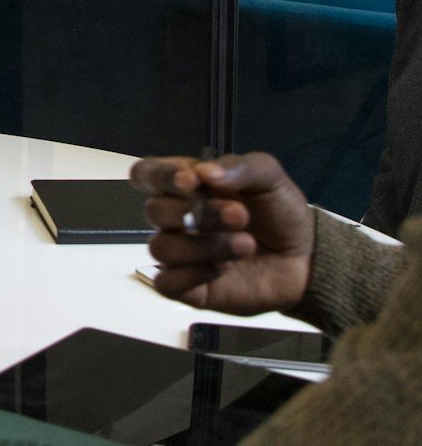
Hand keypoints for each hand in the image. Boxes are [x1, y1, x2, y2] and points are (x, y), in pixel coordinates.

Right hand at [129, 152, 315, 315]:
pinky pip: (166, 283)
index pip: (147, 174)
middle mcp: (176, 219)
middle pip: (154, 211)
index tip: (191, 182)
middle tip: (239, 215)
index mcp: (186, 186)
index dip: (160, 176)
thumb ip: (240, 166)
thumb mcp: (269, 178)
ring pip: (161, 248)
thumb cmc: (280, 214)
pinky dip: (192, 276)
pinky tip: (222, 270)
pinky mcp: (189, 287)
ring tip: (246, 245)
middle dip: (199, 213)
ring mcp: (180, 254)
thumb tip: (206, 171)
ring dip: (204, 246)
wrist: (307, 259)